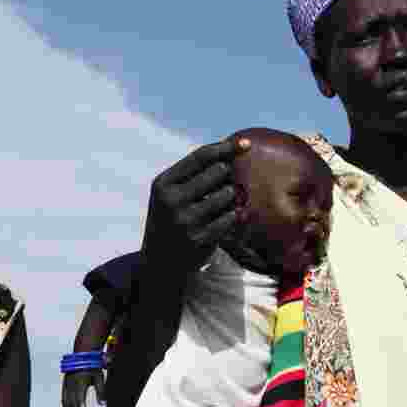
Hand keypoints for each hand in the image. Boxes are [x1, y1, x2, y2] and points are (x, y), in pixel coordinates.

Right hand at [62, 368, 105, 406]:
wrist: (81, 358)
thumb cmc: (93, 369)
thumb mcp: (99, 378)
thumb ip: (101, 391)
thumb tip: (103, 404)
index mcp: (80, 382)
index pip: (79, 395)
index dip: (80, 404)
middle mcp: (71, 385)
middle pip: (72, 402)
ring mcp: (66, 386)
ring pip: (66, 403)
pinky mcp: (64, 387)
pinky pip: (63, 400)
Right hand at [142, 135, 249, 274]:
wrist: (160, 263)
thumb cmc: (171, 220)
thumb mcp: (170, 195)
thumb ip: (193, 175)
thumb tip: (230, 152)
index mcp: (163, 184)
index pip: (200, 157)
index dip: (226, 147)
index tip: (247, 143)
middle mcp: (171, 200)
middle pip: (218, 172)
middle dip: (228, 176)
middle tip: (224, 186)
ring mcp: (185, 220)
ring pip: (228, 194)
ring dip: (232, 197)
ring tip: (222, 205)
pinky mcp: (199, 238)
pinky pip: (231, 217)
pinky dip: (234, 215)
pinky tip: (227, 219)